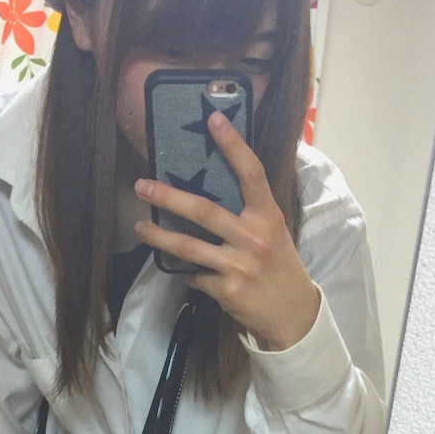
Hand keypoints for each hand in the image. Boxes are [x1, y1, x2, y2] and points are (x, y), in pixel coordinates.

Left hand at [134, 112, 320, 351]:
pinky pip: (196, 276)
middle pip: (204, 211)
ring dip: (160, 237)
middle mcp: (254, 238)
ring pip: (189, 247)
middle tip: (142, 185)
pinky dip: (188, 273)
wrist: (293, 314)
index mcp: (268, 217)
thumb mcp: (274, 233)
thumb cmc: (281, 268)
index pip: (250, 173)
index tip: (213, 119)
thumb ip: (251, 213)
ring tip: (140, 226)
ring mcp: (239, 265)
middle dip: (168, 197)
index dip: (233, 145)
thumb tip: (215, 190)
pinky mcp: (227, 289)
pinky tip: (185, 271)